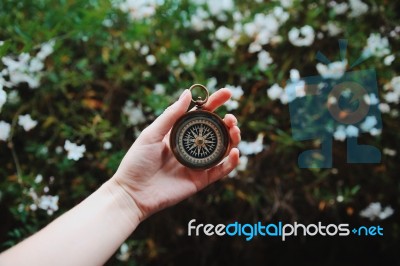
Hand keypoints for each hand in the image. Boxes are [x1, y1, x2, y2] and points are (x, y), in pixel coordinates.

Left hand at [112, 88, 240, 220]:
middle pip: (215, 131)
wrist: (132, 194)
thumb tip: (188, 93)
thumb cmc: (137, 162)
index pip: (201, 114)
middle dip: (227, 122)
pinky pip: (220, 170)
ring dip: (232, 138)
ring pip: (222, 149)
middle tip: (231, 118)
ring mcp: (197, 163)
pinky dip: (231, 162)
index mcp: (179, 132)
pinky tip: (235, 152)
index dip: (215, 103)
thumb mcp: (151, 134)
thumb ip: (171, 115)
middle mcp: (190, 146)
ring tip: (235, 130)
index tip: (227, 93)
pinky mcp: (200, 180)